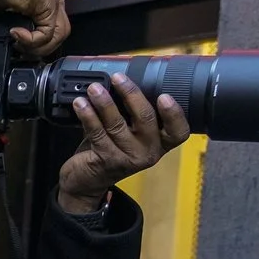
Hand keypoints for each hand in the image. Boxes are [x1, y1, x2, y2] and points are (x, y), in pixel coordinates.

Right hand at [0, 0, 69, 59]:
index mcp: (38, 3)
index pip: (48, 32)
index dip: (34, 46)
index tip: (17, 51)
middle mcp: (49, 3)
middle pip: (57, 37)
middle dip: (37, 50)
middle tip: (19, 52)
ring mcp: (53, 3)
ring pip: (57, 38)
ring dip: (35, 48)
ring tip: (17, 44)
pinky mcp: (51, 6)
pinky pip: (48, 34)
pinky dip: (31, 40)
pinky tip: (16, 33)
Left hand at [55, 74, 191, 213]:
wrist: (87, 180)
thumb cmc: (110, 150)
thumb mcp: (129, 133)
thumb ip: (133, 113)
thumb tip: (124, 80)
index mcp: (160, 143)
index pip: (179, 131)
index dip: (174, 114)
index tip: (164, 95)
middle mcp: (148, 152)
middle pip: (146, 119)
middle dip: (131, 94)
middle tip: (119, 78)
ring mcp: (127, 158)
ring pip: (117, 124)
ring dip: (104, 102)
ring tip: (94, 88)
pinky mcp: (106, 160)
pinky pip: (97, 133)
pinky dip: (88, 115)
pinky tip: (80, 104)